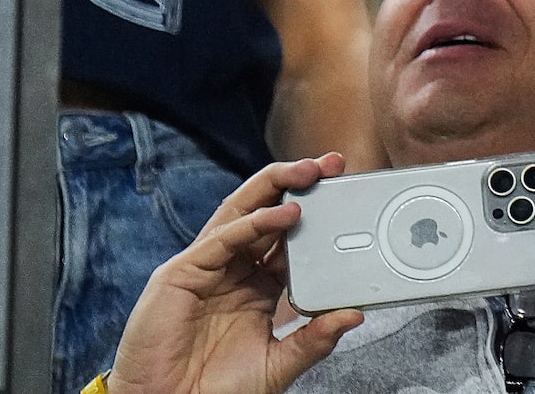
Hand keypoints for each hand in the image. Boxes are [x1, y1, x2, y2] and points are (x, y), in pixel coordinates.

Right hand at [107, 155, 361, 393]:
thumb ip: (314, 339)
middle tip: (333, 163)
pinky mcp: (179, 275)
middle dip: (298, 183)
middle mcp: (231, 270)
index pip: (289, 236)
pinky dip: (253, 223)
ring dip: (276, 187)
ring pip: (241, 213)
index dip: (317, 211)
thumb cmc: (216, 391)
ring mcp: (204, 269)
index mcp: (256, 285)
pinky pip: (220, 240)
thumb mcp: (277, 363)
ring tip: (311, 171)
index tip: (347, 190)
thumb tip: (355, 314)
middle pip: (266, 212)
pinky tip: (284, 214)